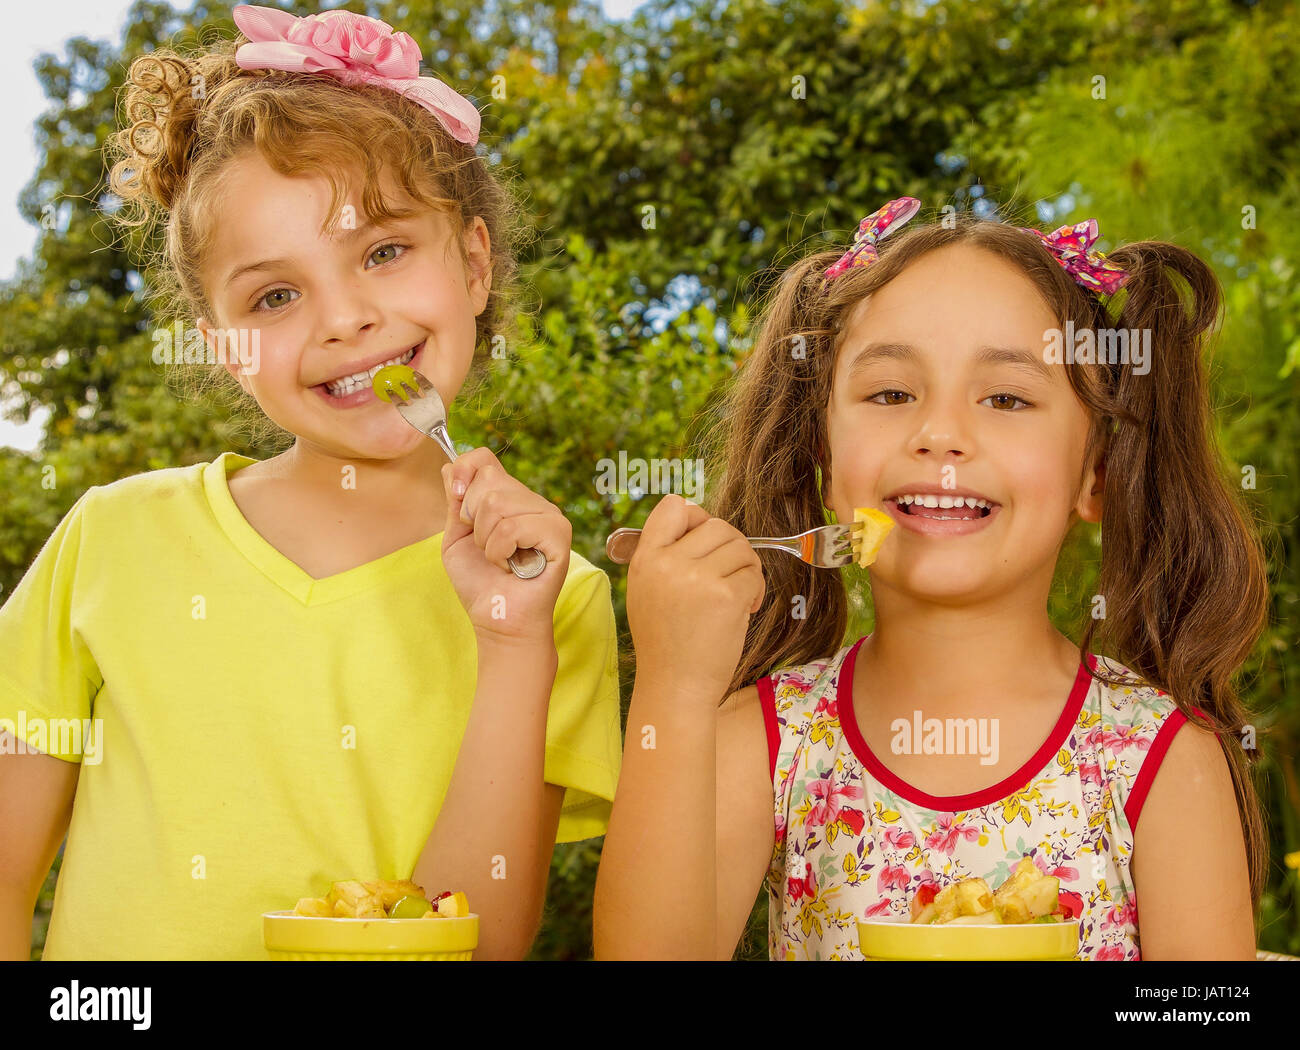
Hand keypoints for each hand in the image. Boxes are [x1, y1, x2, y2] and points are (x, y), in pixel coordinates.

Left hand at [441, 448, 571, 644]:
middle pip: (489, 480)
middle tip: (487, 547)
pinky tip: (513, 566)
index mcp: (509, 498)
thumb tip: (451, 466)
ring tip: (501, 559)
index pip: (485, 458)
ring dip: (487, 541)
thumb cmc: (481, 582)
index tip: (457, 499)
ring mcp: (549, 516)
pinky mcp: (558, 534)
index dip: (465, 470)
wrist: (497, 618)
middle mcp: (532, 502)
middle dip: (473, 519)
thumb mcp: (457, 537)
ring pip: (498, 503)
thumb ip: (456, 502)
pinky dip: (501, 552)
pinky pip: (513, 527)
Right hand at [626, 494, 764, 704]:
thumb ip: (665, 555)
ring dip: (747, 568)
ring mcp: (698, 578)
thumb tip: (698, 521)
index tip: (704, 542)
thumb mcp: (647, 590)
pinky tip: (746, 608)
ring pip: (741, 546)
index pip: (673, 505)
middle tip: (731, 574)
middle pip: (718, 525)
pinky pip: (753, 573)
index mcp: (646, 558)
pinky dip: (756, 589)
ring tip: (739, 594)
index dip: (696, 517)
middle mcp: (669, 563)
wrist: (675, 686)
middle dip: (732, 547)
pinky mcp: (726, 596)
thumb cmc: (666, 642)